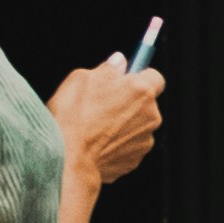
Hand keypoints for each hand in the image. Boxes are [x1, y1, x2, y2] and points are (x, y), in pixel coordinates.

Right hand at [51, 56, 164, 199]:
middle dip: (129, 102)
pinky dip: (116, 144)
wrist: (67, 159)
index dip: (139, 76)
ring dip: (123, 124)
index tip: (125, 79)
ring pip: (137, 126)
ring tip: (95, 127)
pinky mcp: (135, 160)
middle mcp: (151, 116)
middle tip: (103, 104)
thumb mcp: (82, 79)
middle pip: (146, 103)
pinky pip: (128, 146)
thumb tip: (118, 62)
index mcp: (142, 91)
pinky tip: (96, 143)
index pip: (155, 76)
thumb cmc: (73, 117)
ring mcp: (145, 141)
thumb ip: (107, 68)